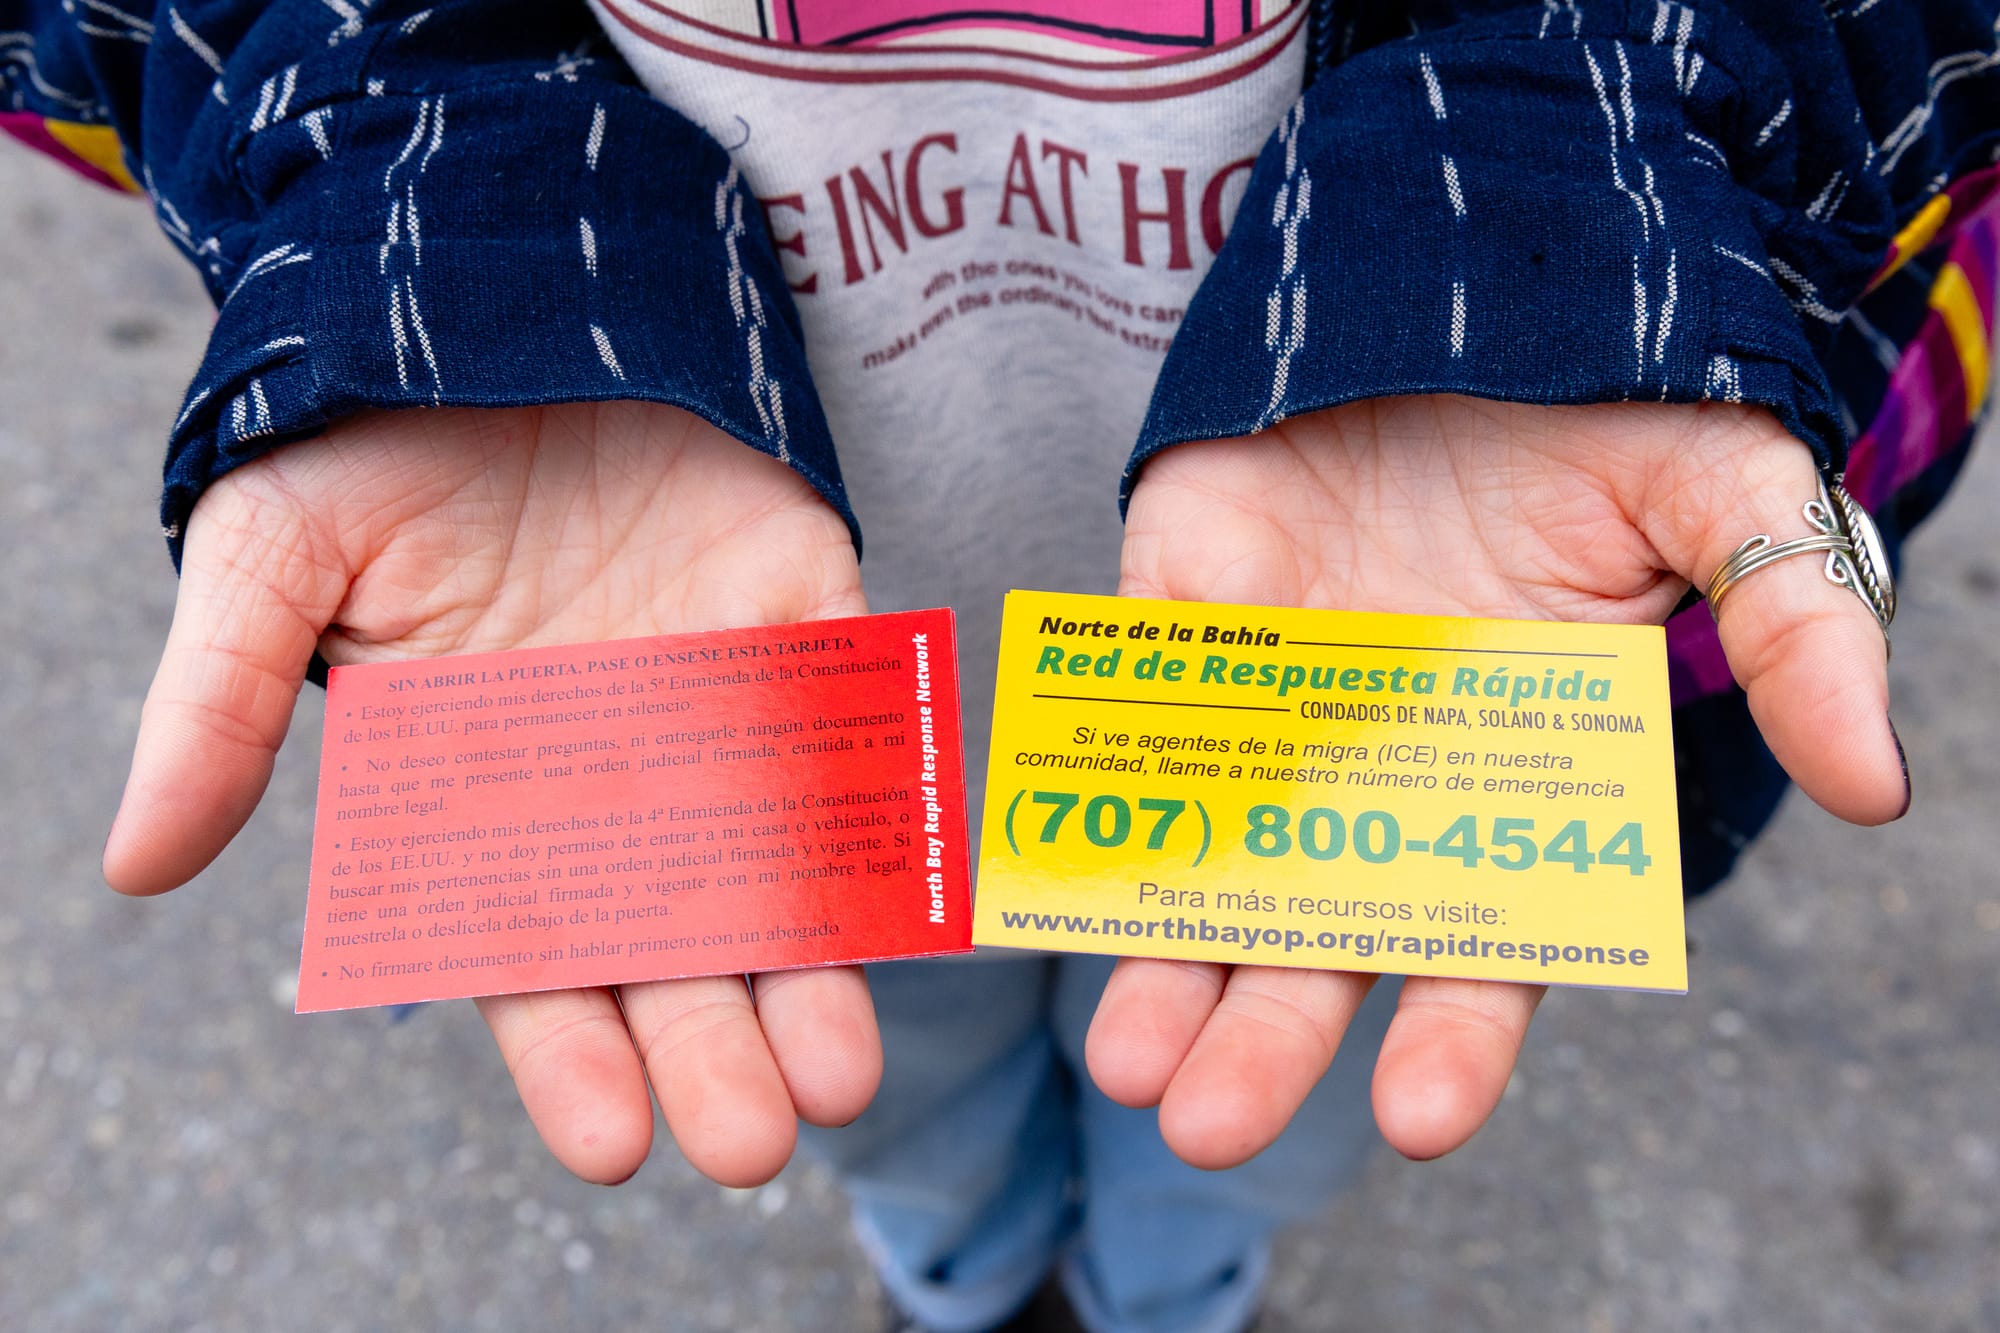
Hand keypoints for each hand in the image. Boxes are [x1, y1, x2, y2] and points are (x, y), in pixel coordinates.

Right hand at [104, 402, 875, 1186]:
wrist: (490, 300)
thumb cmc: (370, 441)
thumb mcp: (273, 559)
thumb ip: (222, 705)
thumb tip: (134, 864)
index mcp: (493, 801)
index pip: (536, 962)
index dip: (571, 1056)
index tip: (610, 1141)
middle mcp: (620, 783)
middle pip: (675, 947)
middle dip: (713, 1046)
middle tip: (753, 1138)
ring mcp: (719, 707)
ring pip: (778, 866)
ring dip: (815, 964)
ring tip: (842, 1071)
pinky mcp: (802, 616)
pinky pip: (853, 716)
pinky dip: (883, 790)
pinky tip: (910, 882)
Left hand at [1089, 396, 1904, 1168]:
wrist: (1481, 289)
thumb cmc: (1608, 415)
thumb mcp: (1725, 502)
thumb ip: (1790, 637)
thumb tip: (1877, 790)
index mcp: (1504, 786)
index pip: (1482, 945)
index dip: (1455, 1035)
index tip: (1419, 1115)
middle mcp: (1377, 774)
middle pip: (1316, 939)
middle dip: (1262, 1038)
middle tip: (1200, 1125)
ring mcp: (1270, 702)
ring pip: (1203, 860)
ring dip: (1155, 958)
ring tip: (1121, 1058)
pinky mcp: (1182, 609)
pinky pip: (1127, 702)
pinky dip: (1091, 768)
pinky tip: (1057, 848)